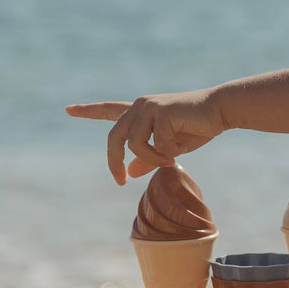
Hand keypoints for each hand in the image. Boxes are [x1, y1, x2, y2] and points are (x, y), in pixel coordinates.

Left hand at [66, 90, 223, 184]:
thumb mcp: (169, 148)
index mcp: (139, 112)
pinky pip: (153, 145)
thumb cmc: (197, 128)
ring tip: (168, 160)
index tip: (68, 109)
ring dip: (151, 159)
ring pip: (133, 144)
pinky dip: (164, 155)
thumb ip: (148, 158)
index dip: (88, 111)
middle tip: (120, 181)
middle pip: (113, 138)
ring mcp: (148, 107)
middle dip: (114, 162)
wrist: (220, 111)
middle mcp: (140, 106)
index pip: (108, 110)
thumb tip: (130, 172)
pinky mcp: (160, 111)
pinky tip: (178, 151)